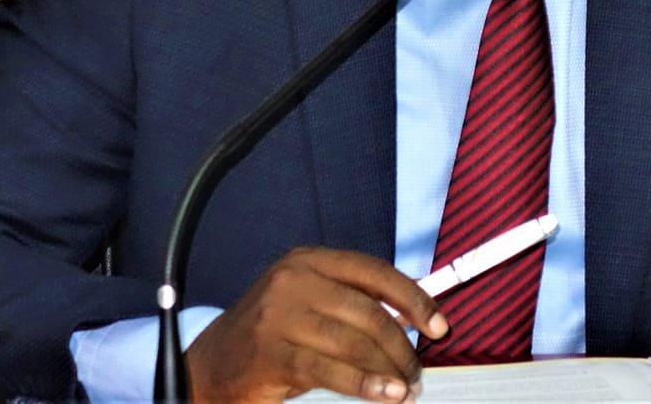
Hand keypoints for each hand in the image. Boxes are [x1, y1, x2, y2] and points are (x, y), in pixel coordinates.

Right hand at [184, 247, 447, 403]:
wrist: (211, 366)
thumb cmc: (273, 335)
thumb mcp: (311, 304)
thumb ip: (354, 302)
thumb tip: (415, 312)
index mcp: (310, 261)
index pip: (374, 272)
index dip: (413, 298)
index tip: (438, 325)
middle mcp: (294, 280)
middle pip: (368, 311)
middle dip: (402, 345)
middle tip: (417, 371)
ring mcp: (279, 315)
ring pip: (353, 342)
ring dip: (388, 370)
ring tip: (405, 388)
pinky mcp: (271, 352)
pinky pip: (329, 369)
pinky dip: (364, 385)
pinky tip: (383, 394)